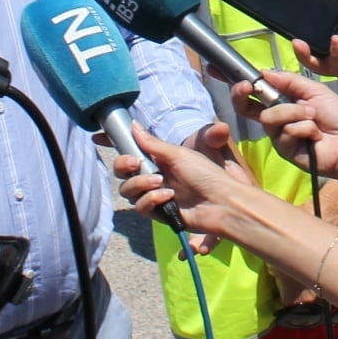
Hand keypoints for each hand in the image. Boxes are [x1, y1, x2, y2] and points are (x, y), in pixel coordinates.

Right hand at [115, 122, 257, 244]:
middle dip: (124, 167)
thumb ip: (152, 144)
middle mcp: (154, 177)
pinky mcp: (158, 213)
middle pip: (123, 175)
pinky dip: (151, 200)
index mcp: (158, 161)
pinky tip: (168, 197)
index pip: (130, 156)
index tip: (116, 149)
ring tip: (160, 182)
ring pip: (128, 191)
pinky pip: (140, 207)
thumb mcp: (178, 154)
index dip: (122, 155)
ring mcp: (154, 195)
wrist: (221, 202)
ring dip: (141, 184)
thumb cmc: (205, 174)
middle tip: (136, 164)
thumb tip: (133, 124)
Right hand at [243, 67, 337, 196]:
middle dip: (244, 95)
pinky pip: (285, 132)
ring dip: (294, 112)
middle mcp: (277, 119)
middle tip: (249, 88)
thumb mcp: (314, 90)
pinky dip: (304, 128)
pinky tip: (316, 135)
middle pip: (246, 108)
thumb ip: (289, 81)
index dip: (244, 87)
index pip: (255, 95)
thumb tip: (264, 72)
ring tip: (314, 116)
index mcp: (283, 103)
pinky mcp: (285, 151)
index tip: (245, 80)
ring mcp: (279, 136)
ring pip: (269, 117)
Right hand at [304, 0, 337, 101]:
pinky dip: (333, 54)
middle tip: (287, 28)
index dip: (307, 18)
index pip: (319, 25)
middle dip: (298, 37)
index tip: (294, 7)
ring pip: (316, 60)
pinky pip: (337, 66)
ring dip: (306, 52)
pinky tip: (334, 41)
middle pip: (312, 44)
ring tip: (299, 41)